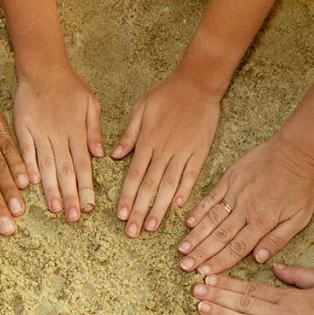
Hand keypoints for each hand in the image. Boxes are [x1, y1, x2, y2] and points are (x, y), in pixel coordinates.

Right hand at [13, 66, 103, 222]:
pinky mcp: (23, 129)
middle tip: (73, 217)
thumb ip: (95, 130)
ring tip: (54, 208)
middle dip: (70, 195)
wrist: (42, 68)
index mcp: (77, 132)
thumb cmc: (70, 86)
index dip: (86, 187)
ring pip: (47, 165)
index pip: (83, 165)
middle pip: (66, 170)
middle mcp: (59, 135)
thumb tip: (100, 155)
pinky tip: (31, 184)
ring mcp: (40, 133)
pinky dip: (28, 166)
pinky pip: (26, 151)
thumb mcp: (91, 104)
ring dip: (51, 188)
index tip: (89, 207)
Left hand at [112, 72, 219, 236]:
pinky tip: (177, 206)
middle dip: (139, 210)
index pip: (134, 175)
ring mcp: (183, 152)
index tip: (120, 215)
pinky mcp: (200, 151)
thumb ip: (129, 134)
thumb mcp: (141, 108)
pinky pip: (191, 174)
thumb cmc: (166, 94)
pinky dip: (184, 190)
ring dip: (159, 208)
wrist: (198, 83)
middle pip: (149, 186)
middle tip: (132, 232)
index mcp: (147, 141)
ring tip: (151, 227)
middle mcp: (164, 150)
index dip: (127, 196)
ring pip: (169, 185)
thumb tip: (113, 155)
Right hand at [179, 134, 313, 273]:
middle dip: (200, 253)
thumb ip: (278, 239)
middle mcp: (245, 210)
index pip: (237, 248)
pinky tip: (188, 223)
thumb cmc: (301, 186)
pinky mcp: (230, 179)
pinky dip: (198, 210)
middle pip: (219, 237)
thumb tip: (259, 258)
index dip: (219, 262)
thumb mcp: (300, 217)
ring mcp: (235, 193)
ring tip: (181, 249)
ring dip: (195, 236)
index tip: (204, 272)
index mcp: (262, 221)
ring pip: (211, 219)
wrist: (296, 150)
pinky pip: (211, 198)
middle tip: (184, 266)